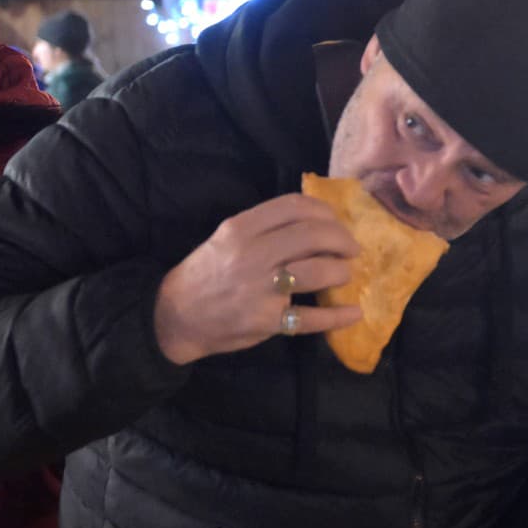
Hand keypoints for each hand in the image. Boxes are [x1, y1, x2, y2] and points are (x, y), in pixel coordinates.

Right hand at [153, 194, 360, 364]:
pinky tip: (354, 313)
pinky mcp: (266, 321)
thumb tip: (317, 220)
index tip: (337, 222)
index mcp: (241, 228)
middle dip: (342, 241)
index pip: (295, 207)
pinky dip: (338, 316)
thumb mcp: (227, 238)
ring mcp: (260, 289)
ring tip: (344, 275)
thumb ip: (265, 227)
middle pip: (314, 236)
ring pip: (317, 272)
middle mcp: (252, 255)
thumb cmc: (208, 273)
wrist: (174, 316)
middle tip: (351, 250)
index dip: (326, 212)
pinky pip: (311, 318)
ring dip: (341, 272)